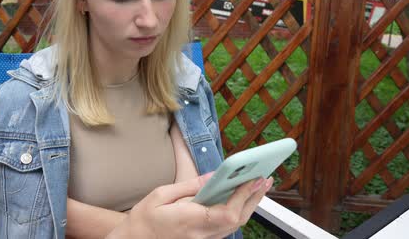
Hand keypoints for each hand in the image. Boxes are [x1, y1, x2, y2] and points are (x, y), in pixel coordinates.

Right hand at [106, 173, 272, 238]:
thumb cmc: (144, 219)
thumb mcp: (161, 195)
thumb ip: (189, 186)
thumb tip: (213, 176)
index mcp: (190, 221)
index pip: (227, 212)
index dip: (243, 196)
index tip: (253, 179)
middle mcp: (201, 235)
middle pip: (237, 220)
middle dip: (253, 198)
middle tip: (264, 178)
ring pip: (235, 225)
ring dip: (249, 205)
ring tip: (259, 185)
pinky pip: (227, 227)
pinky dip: (238, 211)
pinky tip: (242, 198)